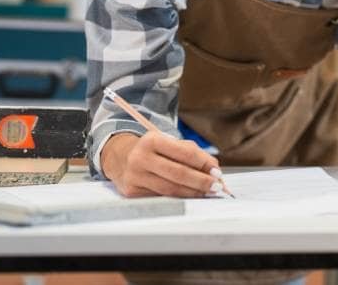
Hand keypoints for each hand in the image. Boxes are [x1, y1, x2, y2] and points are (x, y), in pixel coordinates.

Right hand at [101, 132, 223, 197]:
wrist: (120, 157)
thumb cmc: (152, 150)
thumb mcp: (168, 142)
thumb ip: (192, 152)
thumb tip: (213, 168)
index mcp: (152, 140)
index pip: (184, 153)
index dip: (203, 163)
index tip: (217, 171)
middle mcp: (140, 158)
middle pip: (178, 173)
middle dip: (201, 181)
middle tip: (217, 186)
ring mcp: (134, 176)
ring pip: (170, 189)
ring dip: (193, 192)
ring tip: (207, 192)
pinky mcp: (131, 192)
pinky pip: (161, 196)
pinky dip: (179, 197)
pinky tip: (190, 195)